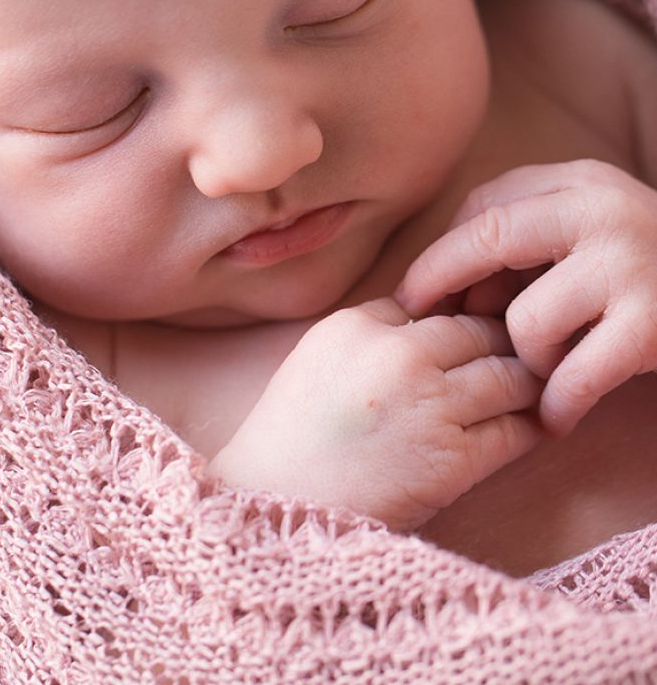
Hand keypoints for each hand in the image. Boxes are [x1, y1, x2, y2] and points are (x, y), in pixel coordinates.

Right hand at [208, 299, 542, 532]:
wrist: (276, 504)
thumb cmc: (293, 433)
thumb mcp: (318, 356)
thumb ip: (371, 329)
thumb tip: (433, 317)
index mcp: (359, 325)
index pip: (435, 302)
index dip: (458, 317)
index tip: (473, 333)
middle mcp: (398, 355)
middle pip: (481, 332)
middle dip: (503, 345)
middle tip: (518, 358)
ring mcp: (429, 406)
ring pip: (511, 375)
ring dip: (525, 384)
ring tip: (528, 393)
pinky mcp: (452, 459)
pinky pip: (515, 430)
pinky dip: (530, 427)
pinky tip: (530, 427)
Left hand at [395, 160, 656, 435]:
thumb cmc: (636, 272)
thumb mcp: (579, 231)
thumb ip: (514, 242)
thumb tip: (442, 294)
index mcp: (579, 181)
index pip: (482, 210)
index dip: (436, 259)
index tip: (408, 299)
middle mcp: (603, 209)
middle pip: (489, 241)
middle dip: (450, 291)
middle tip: (440, 333)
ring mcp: (630, 264)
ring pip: (526, 321)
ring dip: (526, 358)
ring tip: (548, 368)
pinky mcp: (653, 325)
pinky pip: (573, 377)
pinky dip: (558, 404)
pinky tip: (555, 415)